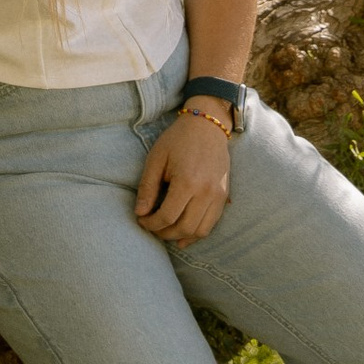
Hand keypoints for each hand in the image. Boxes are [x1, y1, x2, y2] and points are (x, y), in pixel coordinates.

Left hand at [134, 105, 233, 243]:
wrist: (208, 126)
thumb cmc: (178, 139)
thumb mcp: (156, 159)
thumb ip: (148, 187)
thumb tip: (140, 212)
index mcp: (187, 181)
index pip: (167, 216)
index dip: (151, 224)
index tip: (142, 220)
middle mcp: (206, 192)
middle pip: (184, 228)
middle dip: (164, 233)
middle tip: (152, 227)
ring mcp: (218, 195)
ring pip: (200, 231)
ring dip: (181, 236)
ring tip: (166, 231)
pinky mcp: (224, 196)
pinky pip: (211, 224)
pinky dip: (197, 232)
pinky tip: (184, 233)